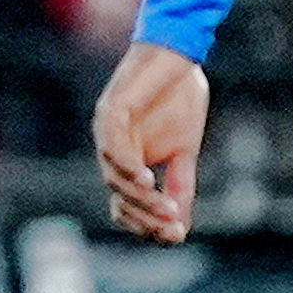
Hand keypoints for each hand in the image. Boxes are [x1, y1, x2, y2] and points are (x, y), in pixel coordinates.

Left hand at [91, 41, 209, 243]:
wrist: (178, 56)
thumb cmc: (180, 98)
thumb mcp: (185, 150)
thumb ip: (180, 182)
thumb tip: (181, 221)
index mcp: (126, 163)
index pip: (126, 208)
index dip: (147, 226)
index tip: (176, 236)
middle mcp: (110, 152)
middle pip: (119, 199)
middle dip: (146, 218)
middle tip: (173, 227)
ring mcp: (107, 133)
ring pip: (114, 179)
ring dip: (141, 198)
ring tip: (168, 208)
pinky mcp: (111, 112)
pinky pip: (113, 148)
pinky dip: (129, 168)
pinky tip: (148, 180)